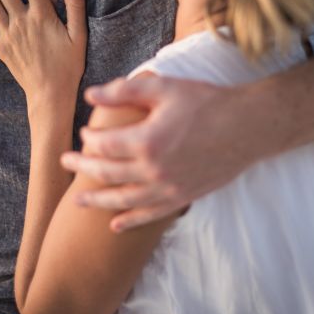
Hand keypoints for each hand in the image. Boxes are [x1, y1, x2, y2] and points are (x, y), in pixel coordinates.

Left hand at [60, 75, 254, 231]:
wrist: (247, 127)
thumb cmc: (206, 103)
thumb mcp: (164, 89)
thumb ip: (124, 91)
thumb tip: (90, 94)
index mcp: (146, 140)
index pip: (104, 144)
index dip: (89, 139)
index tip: (84, 133)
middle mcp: (153, 169)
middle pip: (107, 173)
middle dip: (83, 168)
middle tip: (66, 164)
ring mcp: (168, 188)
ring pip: (123, 199)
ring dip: (98, 201)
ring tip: (78, 200)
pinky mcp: (182, 197)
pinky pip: (150, 214)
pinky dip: (131, 221)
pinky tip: (115, 225)